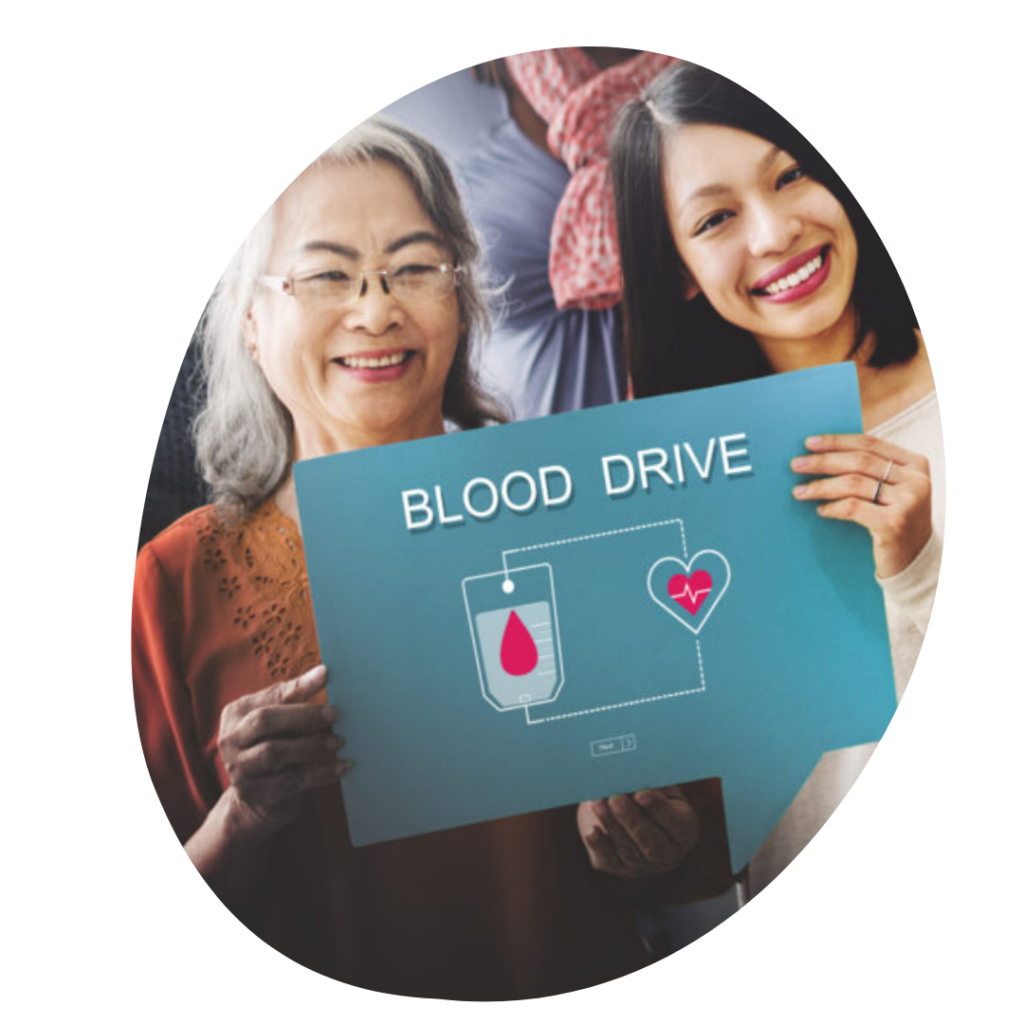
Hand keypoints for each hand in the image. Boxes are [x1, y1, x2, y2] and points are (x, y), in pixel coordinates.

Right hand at [217, 664, 348, 844]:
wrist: (258, 800)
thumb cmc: (274, 746)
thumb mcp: (279, 721)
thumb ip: (295, 698)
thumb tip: (324, 672)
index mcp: (236, 713)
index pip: (270, 695)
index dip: (299, 685)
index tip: (327, 675)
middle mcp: (231, 739)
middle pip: (264, 721)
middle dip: (303, 716)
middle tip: (334, 715)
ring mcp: (239, 768)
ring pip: (274, 752)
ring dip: (311, 745)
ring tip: (338, 741)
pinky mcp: (255, 793)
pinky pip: (291, 781)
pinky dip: (320, 773)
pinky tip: (341, 766)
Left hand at [578, 786, 700, 878]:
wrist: (626, 805)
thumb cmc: (646, 788)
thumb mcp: (655, 783)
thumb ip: (649, 782)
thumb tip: (634, 775)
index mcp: (685, 831)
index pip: (676, 825)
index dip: (659, 810)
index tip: (641, 794)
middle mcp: (669, 854)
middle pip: (653, 844)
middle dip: (632, 821)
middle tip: (616, 799)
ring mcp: (645, 865)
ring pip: (630, 852)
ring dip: (612, 826)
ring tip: (598, 803)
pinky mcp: (620, 868)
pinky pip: (610, 860)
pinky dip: (599, 846)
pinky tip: (591, 832)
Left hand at [792, 433, 931, 577]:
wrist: (915, 560)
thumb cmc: (895, 519)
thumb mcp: (893, 489)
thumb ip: (872, 470)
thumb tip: (823, 453)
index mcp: (915, 464)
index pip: (869, 444)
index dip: (837, 441)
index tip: (809, 443)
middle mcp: (916, 479)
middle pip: (859, 461)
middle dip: (823, 461)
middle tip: (796, 465)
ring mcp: (908, 501)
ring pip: (853, 483)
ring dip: (821, 486)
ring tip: (799, 491)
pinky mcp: (894, 523)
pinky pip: (852, 507)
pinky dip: (832, 507)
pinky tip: (821, 510)